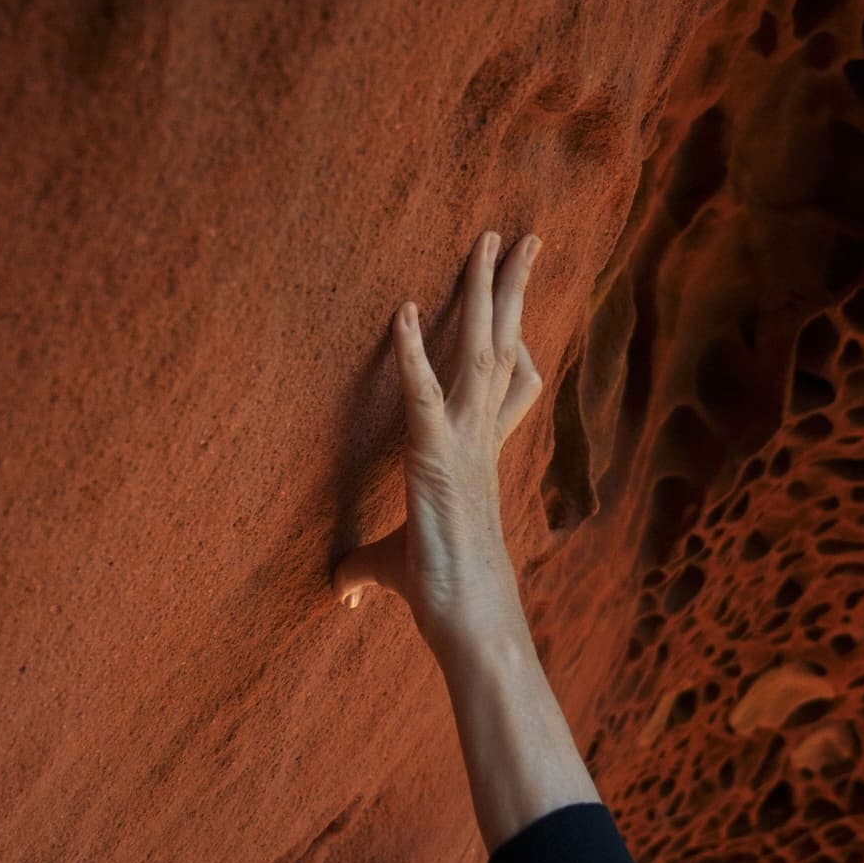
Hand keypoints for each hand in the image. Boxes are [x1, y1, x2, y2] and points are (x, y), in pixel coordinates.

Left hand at [333, 230, 544, 659]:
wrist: (472, 628)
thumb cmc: (443, 597)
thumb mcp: (393, 570)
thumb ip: (364, 565)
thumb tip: (338, 588)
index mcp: (478, 453)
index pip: (505, 383)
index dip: (512, 337)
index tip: (513, 297)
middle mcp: (481, 439)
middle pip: (504, 346)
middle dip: (512, 288)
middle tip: (525, 234)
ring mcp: (466, 445)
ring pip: (482, 352)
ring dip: (483, 293)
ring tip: (488, 240)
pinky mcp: (438, 462)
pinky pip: (423, 397)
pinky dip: (414, 355)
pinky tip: (403, 312)